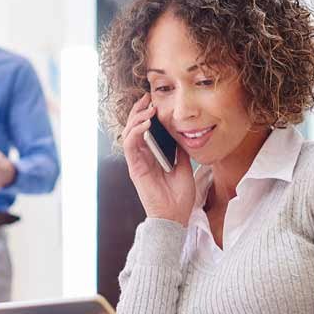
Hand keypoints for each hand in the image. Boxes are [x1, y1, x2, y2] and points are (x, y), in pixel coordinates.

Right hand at [121, 95, 195, 224]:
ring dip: (136, 118)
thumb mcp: (184, 166)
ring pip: (128, 133)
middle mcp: (142, 157)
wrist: (176, 216)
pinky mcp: (134, 168)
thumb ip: (179, 150)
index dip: (146, 114)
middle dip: (139, 110)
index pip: (144, 130)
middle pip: (133, 128)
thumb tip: (182, 132)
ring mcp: (137, 162)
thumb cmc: (179, 196)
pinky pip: (130, 146)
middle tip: (148, 98)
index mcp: (152, 156)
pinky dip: (135, 132)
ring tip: (148, 109)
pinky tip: (145, 125)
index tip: (154, 100)